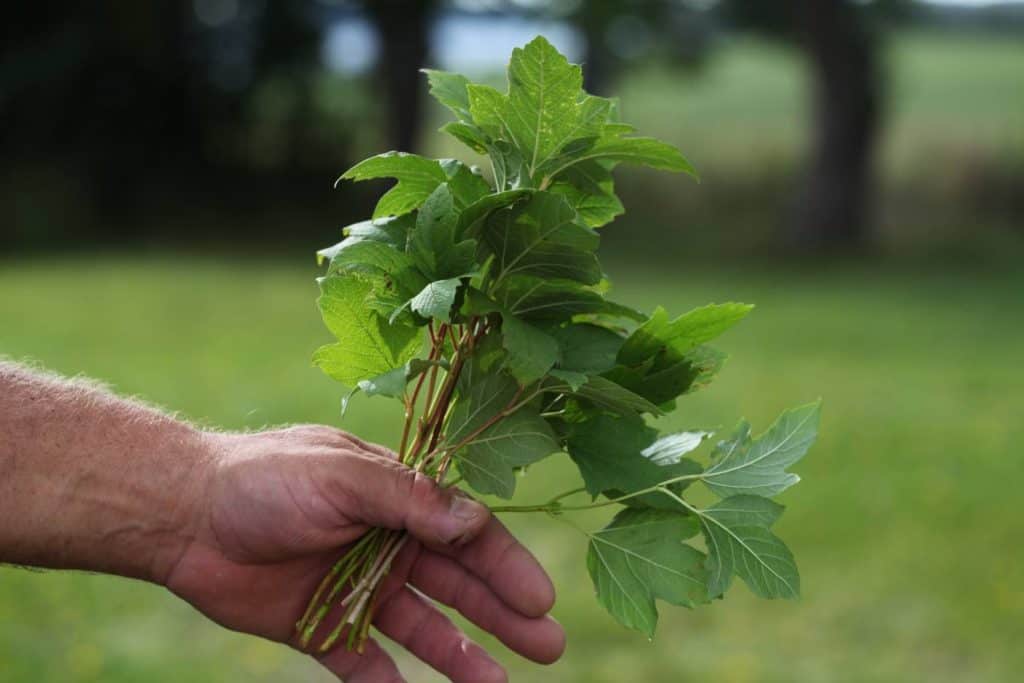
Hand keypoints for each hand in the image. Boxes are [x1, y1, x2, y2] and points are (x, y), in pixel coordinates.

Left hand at [164, 425, 564, 681]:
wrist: (183, 515)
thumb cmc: (266, 479)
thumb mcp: (343, 475)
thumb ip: (408, 499)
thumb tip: (476, 523)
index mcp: (396, 500)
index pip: (467, 533)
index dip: (505, 566)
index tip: (539, 600)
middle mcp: (385, 544)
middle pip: (458, 584)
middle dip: (503, 614)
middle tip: (550, 647)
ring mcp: (355, 588)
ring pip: (421, 628)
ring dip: (461, 654)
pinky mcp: (319, 627)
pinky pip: (364, 663)